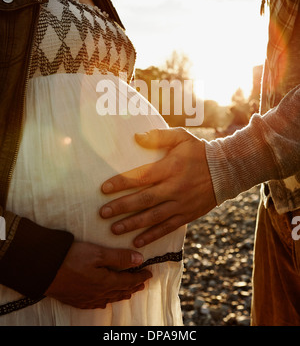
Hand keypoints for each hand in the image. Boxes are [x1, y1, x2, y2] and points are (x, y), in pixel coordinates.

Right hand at [45, 241, 151, 308]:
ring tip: (129, 292)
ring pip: (109, 298)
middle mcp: (98, 294)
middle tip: (142, 283)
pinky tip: (103, 302)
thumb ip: (119, 257)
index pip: (128, 281)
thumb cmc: (71, 258)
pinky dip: (104, 301)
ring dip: (121, 294)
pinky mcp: (75, 300)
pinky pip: (95, 304)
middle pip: (120, 291)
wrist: (44, 269)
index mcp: (106, 282)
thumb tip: (140, 260)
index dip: (140, 277)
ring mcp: (86, 298)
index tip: (149, 273)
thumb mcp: (98, 253)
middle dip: (133, 286)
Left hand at [99, 128, 216, 247]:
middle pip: (143, 200)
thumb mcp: (181, 137)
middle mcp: (174, 188)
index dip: (121, 183)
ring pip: (153, 217)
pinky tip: (138, 241)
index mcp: (170, 168)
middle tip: (102, 213)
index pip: (141, 177)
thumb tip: (136, 137)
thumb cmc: (199, 151)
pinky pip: (168, 227)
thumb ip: (158, 136)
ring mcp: (181, 204)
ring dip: (132, 224)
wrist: (226, 170)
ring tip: (114, 230)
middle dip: (121, 207)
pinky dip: (152, 235)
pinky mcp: (188, 215)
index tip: (104, 189)